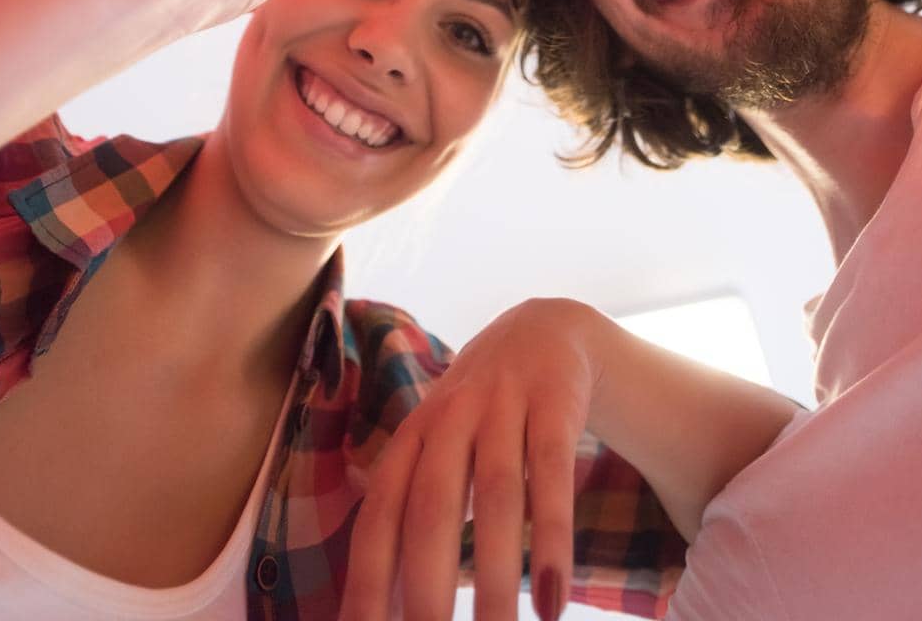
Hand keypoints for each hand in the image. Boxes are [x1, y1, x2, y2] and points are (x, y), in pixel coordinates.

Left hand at [341, 299, 600, 620]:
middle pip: (431, 508)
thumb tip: (376, 607)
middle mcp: (449, 418)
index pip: (379, 519)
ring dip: (497, 576)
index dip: (366, 582)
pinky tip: (553, 599)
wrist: (547, 328)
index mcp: (411, 439)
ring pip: (496, 496)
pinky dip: (552, 538)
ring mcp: (504, 404)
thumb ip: (411, 517)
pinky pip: (553, 474)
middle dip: (427, 588)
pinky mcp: (556, 402)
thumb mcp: (439, 450)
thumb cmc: (481, 415)